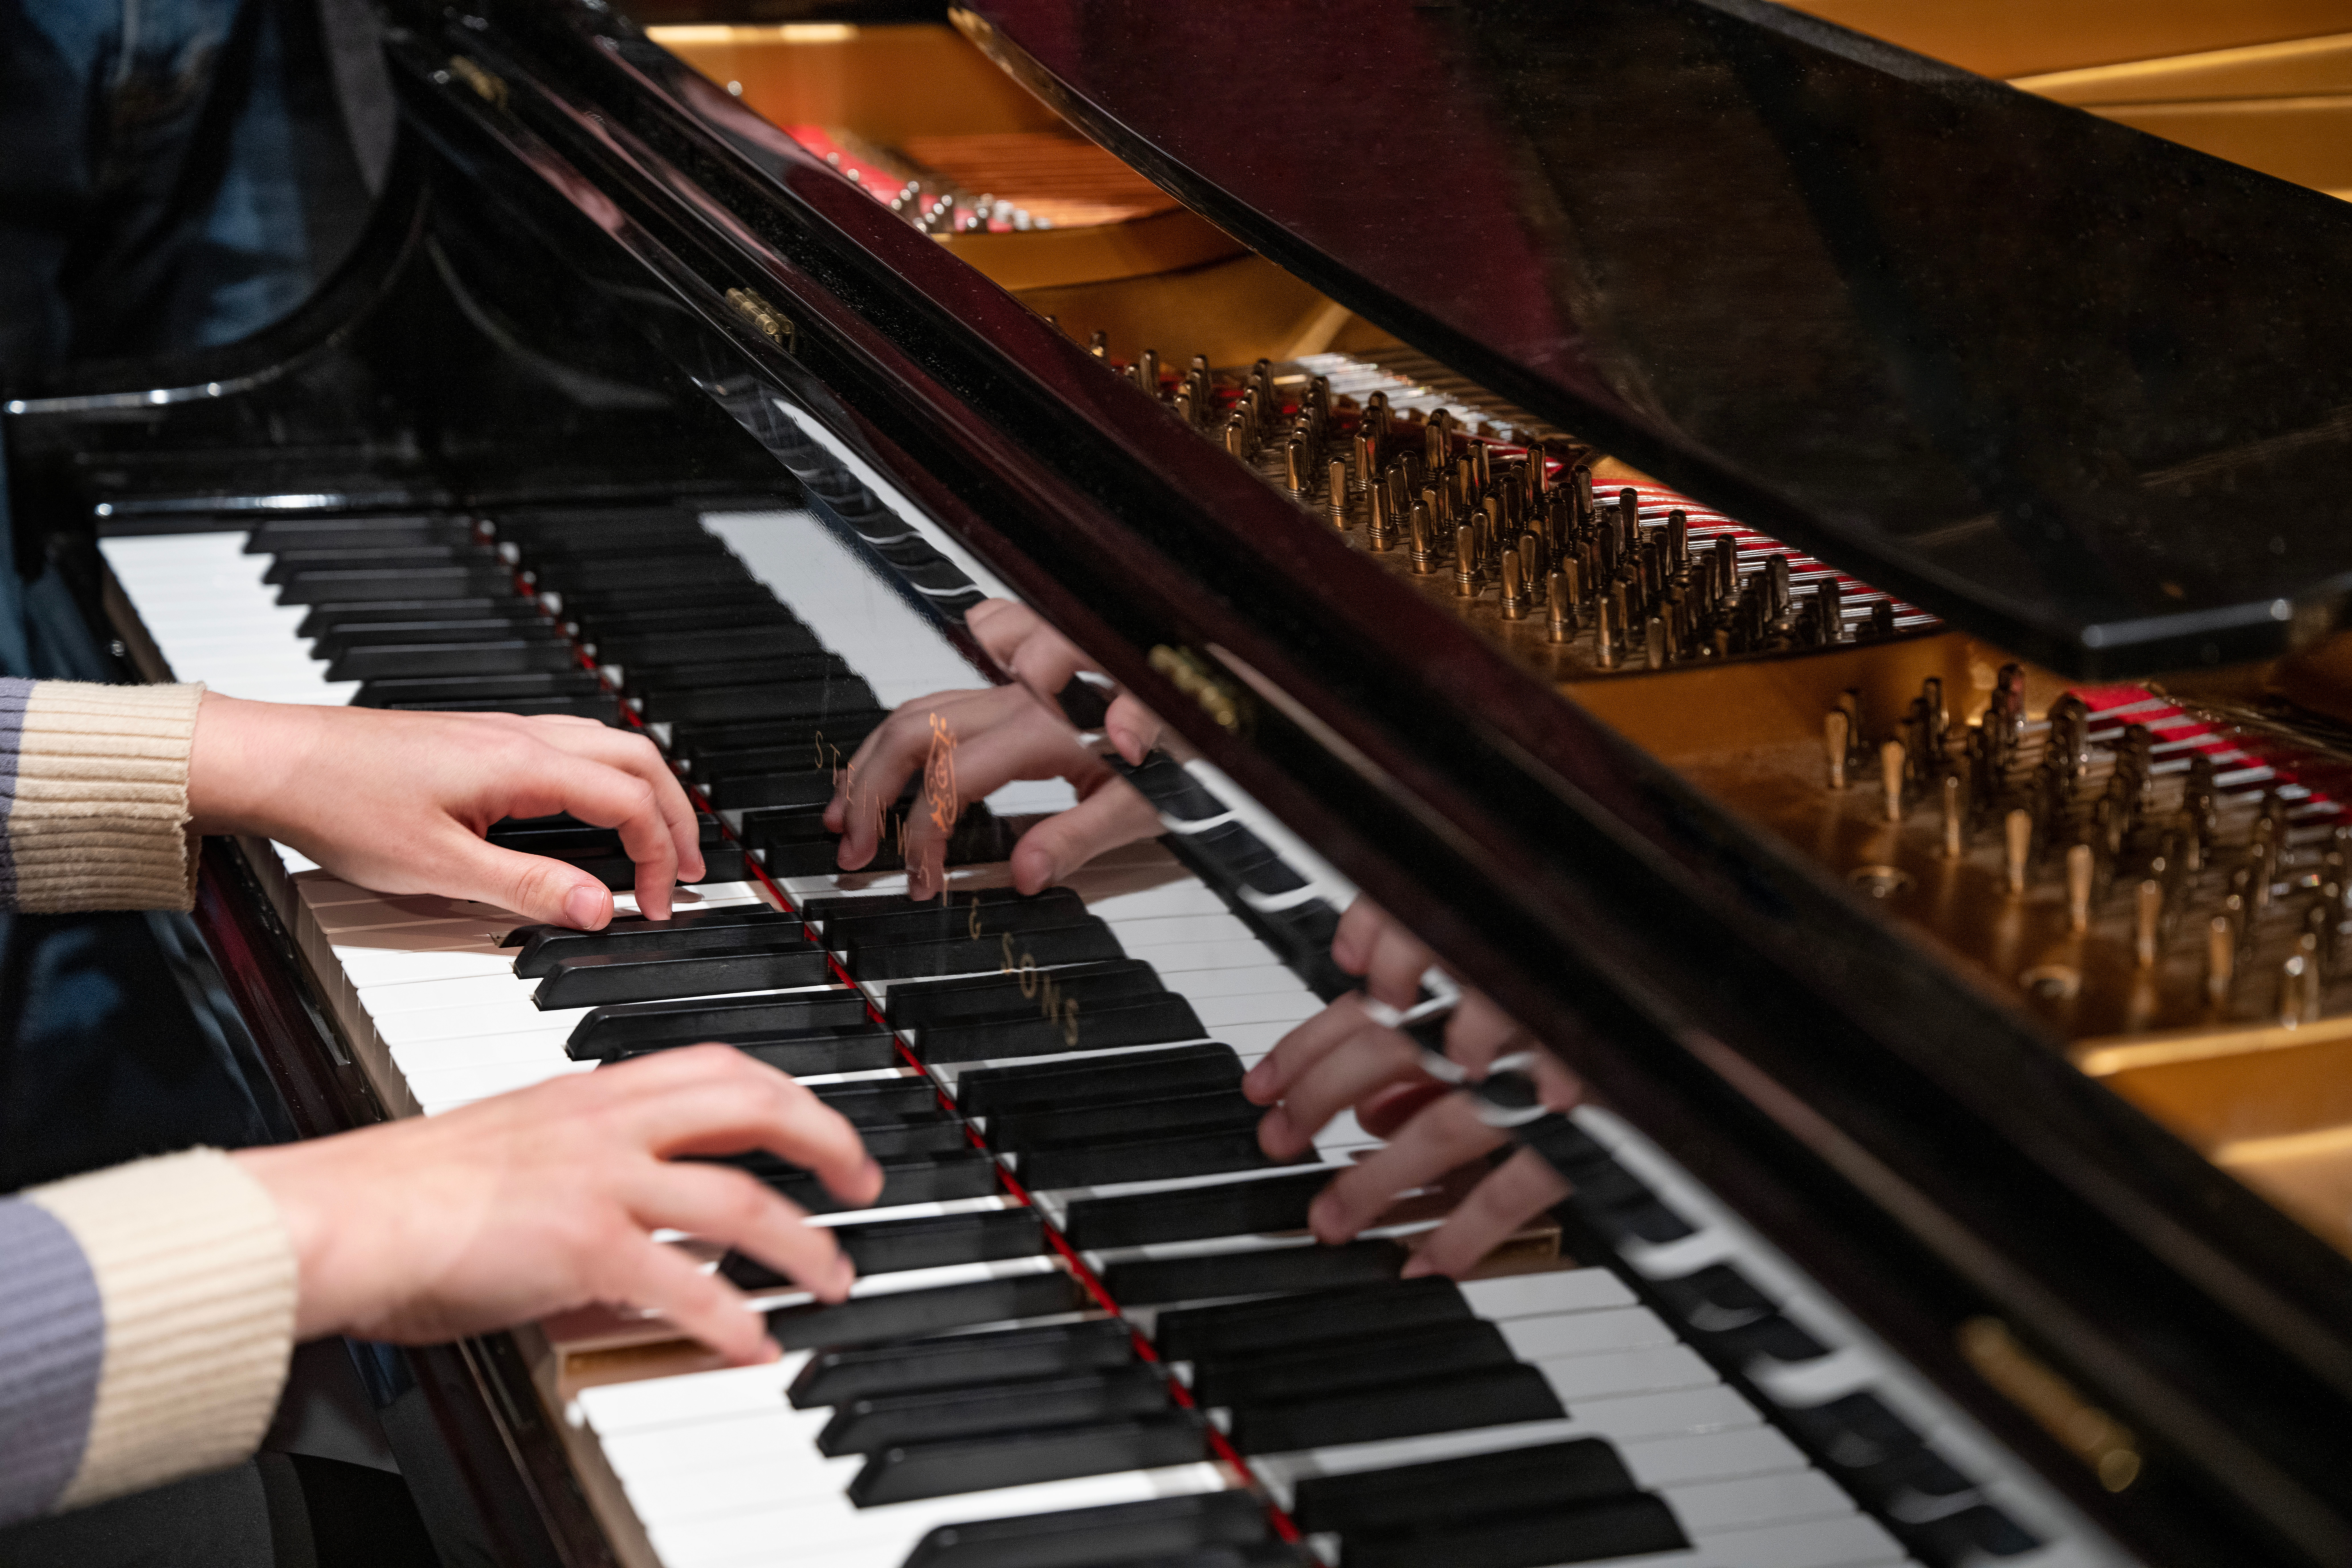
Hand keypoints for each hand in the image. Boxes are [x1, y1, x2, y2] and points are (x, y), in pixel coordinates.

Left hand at [188, 694, 703, 924]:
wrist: (276, 762)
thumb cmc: (341, 803)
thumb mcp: (439, 867)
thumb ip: (526, 888)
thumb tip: (594, 908)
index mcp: (523, 764)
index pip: (628, 802)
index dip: (657, 857)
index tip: (654, 905)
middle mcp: (521, 738)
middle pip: (636, 761)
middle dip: (676, 815)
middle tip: (688, 869)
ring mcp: (501, 733)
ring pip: (607, 746)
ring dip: (644, 792)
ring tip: (656, 839)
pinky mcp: (480, 740)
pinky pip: (571, 748)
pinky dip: (606, 780)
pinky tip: (592, 811)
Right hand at [231, 1046, 883, 1362]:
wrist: (343, 1215)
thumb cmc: (408, 1192)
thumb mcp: (518, 1152)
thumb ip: (589, 1176)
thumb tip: (639, 1221)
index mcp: (589, 1096)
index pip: (714, 1067)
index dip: (782, 1090)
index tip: (820, 1121)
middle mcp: (604, 1127)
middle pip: (751, 1107)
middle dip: (824, 1139)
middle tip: (861, 1182)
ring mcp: (597, 1183)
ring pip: (738, 1199)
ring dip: (800, 1242)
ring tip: (832, 1277)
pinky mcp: (581, 1246)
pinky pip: (683, 1283)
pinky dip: (732, 1318)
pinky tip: (755, 1345)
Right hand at [821, 601, 1167, 898]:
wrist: (1203, 700)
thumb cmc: (1179, 749)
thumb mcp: (1140, 804)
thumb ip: (1079, 838)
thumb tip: (1023, 876)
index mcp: (1044, 729)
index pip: (953, 780)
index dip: (925, 834)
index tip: (922, 880)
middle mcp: (1018, 698)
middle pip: (914, 733)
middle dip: (871, 791)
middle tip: (852, 848)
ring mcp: (1010, 688)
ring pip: (917, 711)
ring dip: (872, 762)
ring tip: (847, 813)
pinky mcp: (1011, 690)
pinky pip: (937, 700)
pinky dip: (897, 738)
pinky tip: (882, 767)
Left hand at [1245, 899, 1579, 1277]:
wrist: (1711, 1012)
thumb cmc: (1594, 1006)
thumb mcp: (1505, 1009)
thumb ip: (1438, 1050)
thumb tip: (1373, 1108)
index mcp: (1477, 972)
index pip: (1367, 1003)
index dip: (1305, 1047)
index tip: (1263, 1087)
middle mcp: (1502, 1017)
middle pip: (1385, 1055)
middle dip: (1319, 1104)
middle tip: (1277, 1144)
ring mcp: (1543, 1075)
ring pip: (1438, 1128)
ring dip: (1375, 1179)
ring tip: (1331, 1218)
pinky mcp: (1586, 1129)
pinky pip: (1515, 1186)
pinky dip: (1467, 1229)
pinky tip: (1427, 1262)